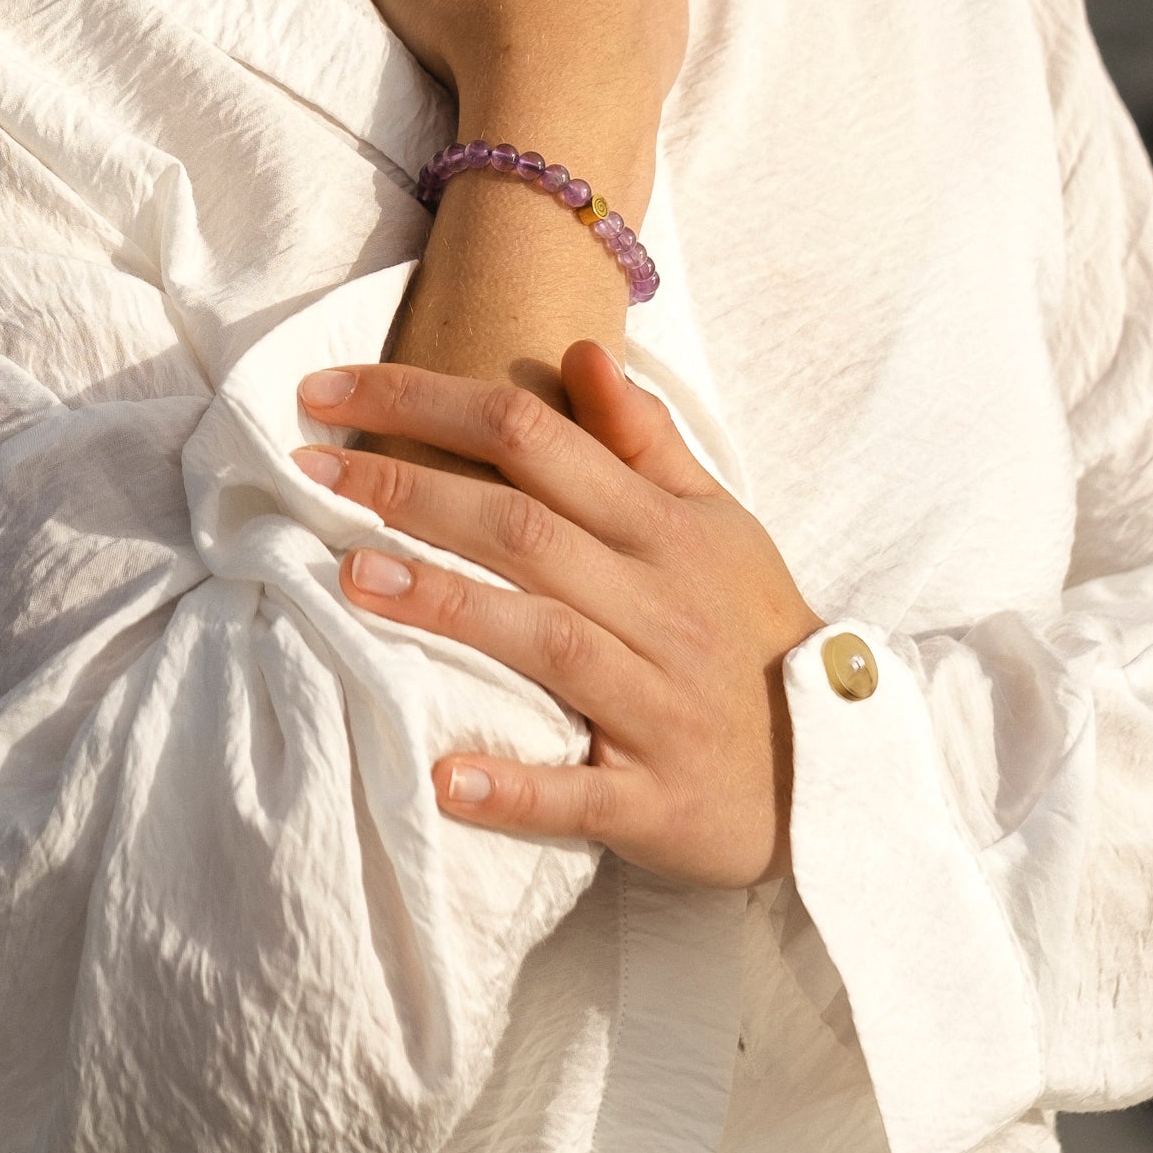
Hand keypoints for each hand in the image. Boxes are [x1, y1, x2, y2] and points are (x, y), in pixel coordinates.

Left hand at [292, 342, 821, 888]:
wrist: (841, 770)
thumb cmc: (752, 630)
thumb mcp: (717, 522)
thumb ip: (646, 441)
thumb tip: (581, 352)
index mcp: (664, 530)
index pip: (536, 439)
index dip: (430, 402)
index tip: (329, 392)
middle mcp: (659, 604)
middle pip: (526, 530)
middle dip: (414, 491)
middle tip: (312, 470)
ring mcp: (660, 704)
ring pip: (549, 642)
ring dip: (451, 609)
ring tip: (355, 580)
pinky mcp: (660, 799)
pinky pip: (584, 792)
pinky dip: (516, 787)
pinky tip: (445, 778)